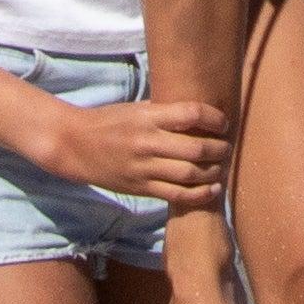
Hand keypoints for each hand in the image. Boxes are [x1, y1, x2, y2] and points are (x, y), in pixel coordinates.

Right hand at [42, 98, 230, 203]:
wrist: (75, 145)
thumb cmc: (109, 122)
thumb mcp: (136, 109)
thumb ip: (165, 112)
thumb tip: (200, 114)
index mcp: (148, 117)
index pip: (191, 114)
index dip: (214, 118)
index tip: (224, 122)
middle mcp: (147, 142)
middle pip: (196, 148)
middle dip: (219, 149)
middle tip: (228, 147)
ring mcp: (144, 168)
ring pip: (190, 174)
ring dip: (213, 171)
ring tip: (222, 166)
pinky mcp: (141, 188)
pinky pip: (176, 195)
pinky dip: (199, 194)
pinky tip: (212, 188)